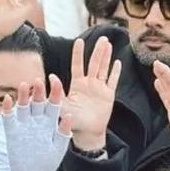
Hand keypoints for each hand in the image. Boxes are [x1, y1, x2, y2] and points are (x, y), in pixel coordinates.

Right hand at [2, 76, 72, 170]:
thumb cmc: (48, 163)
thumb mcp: (58, 148)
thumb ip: (63, 132)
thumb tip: (69, 115)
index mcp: (50, 123)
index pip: (54, 104)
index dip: (55, 92)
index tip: (56, 80)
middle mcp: (37, 121)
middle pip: (38, 102)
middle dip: (39, 91)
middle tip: (39, 81)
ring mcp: (24, 126)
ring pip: (23, 106)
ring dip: (24, 96)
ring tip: (24, 85)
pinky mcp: (12, 132)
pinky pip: (8, 118)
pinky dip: (8, 109)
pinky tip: (8, 99)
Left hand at [63, 37, 121, 151]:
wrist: (87, 132)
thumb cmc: (72, 120)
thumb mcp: (62, 106)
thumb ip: (58, 92)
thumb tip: (51, 76)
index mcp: (77, 85)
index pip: (78, 65)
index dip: (79, 53)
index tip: (79, 41)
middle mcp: (89, 84)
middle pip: (94, 63)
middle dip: (98, 51)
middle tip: (103, 38)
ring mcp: (100, 89)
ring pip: (104, 69)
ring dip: (106, 57)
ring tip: (109, 44)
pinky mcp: (109, 95)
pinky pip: (113, 81)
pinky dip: (116, 72)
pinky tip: (118, 62)